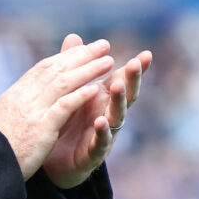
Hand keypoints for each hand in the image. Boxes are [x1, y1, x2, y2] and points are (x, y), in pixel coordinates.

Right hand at [0, 35, 116, 180]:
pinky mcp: (40, 129)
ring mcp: (32, 112)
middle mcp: (24, 97)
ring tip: (107, 61)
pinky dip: (79, 96)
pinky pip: (63, 107)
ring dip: (87, 70)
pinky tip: (95, 89)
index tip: (81, 48)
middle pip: (56, 69)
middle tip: (102, 45)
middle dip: (81, 55)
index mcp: (15, 95)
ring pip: (63, 83)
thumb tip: (17, 98)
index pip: (43, 68)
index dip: (65, 57)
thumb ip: (14, 105)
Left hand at [41, 35, 152, 188]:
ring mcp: (103, 135)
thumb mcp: (70, 92)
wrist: (52, 160)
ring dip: (118, 102)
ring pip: (116, 118)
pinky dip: (102, 133)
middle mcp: (108, 115)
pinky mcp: (92, 154)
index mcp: (102, 99)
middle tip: (134, 63)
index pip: (121, 80)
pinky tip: (101, 122)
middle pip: (124, 96)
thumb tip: (75, 37)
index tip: (146, 54)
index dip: (134, 69)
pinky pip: (100, 143)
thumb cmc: (67, 122)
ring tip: (117, 85)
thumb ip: (75, 67)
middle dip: (131, 80)